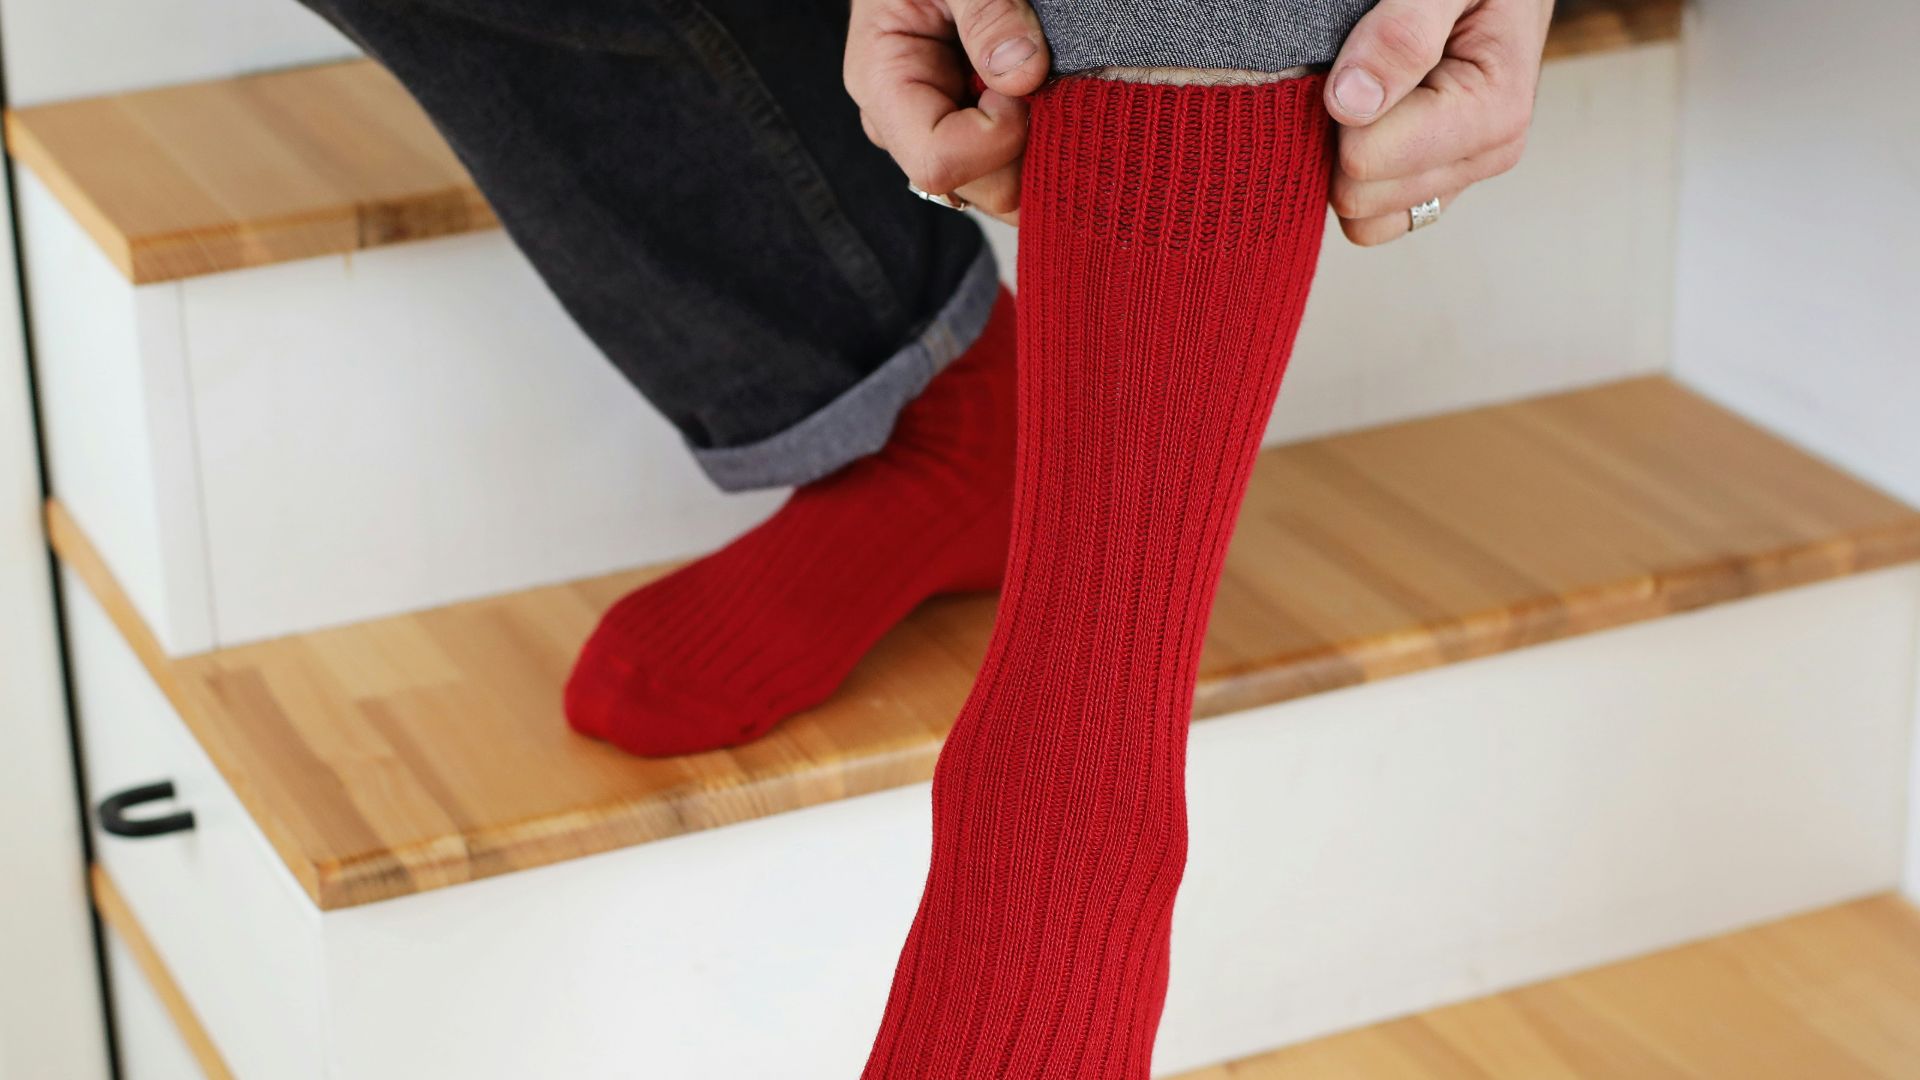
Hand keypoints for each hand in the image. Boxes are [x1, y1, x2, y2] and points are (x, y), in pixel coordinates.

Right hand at [844, 0, 1049, 224]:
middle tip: (1048, 81)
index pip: (938, 161)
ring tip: (1048, 84)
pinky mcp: (964, 128)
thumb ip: (986, 11)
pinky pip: (1009, 165)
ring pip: (998, 187)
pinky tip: (1047, 98)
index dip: (995, 136)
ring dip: (1039, 146)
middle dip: (1026, 147)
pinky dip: (1041, 141)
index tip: (1026, 81)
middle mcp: (903, 122)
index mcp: (883, 83)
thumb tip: (1023, 74)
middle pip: (975, 187)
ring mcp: (935, 129)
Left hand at [1324, 0, 1553, 245]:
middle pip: (1357, 196)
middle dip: (1340, 136)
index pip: (1363, 159)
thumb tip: (1352, 102)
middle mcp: (1483, 157)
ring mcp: (1457, 178)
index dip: (1339, 104)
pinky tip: (1363, 122)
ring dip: (1343, 157)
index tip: (1355, 54)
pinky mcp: (1432, 188)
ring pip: (1360, 217)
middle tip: (1358, 72)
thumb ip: (1401, 34)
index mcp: (1492, 114)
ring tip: (1365, 92)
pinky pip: (1368, 220)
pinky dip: (1351, 177)